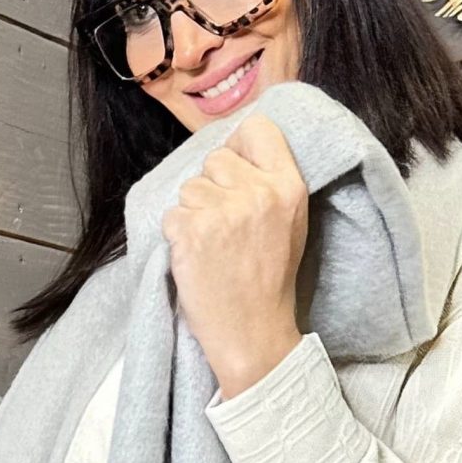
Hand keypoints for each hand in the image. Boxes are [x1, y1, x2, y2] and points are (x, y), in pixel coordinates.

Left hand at [162, 112, 309, 397]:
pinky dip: (177, 237)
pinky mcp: (192, 230)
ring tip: (213, 247)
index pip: (257, 128)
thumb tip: (235, 146)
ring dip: (193, 214)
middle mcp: (259, 192)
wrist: (253, 334)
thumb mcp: (290, 223)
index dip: (239, 146)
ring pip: (189, 188)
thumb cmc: (268, 281)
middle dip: (213, 188)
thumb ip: (269, 182)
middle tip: (226, 228)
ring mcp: (224, 210)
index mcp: (289, 186)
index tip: (236, 171)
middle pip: (215, 159)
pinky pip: (171, 215)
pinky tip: (198, 259)